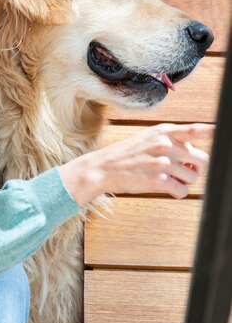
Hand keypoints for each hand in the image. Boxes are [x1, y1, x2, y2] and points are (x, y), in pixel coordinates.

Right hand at [60, 123, 213, 204]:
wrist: (102, 168)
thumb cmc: (125, 154)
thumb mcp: (146, 137)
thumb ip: (170, 140)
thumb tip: (192, 150)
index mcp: (163, 131)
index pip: (195, 130)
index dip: (211, 131)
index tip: (219, 132)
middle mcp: (165, 144)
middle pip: (202, 159)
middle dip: (195, 167)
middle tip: (184, 170)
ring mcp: (162, 162)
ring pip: (193, 177)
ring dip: (185, 181)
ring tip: (170, 179)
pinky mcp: (158, 180)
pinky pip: (182, 191)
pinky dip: (177, 192)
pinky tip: (167, 188)